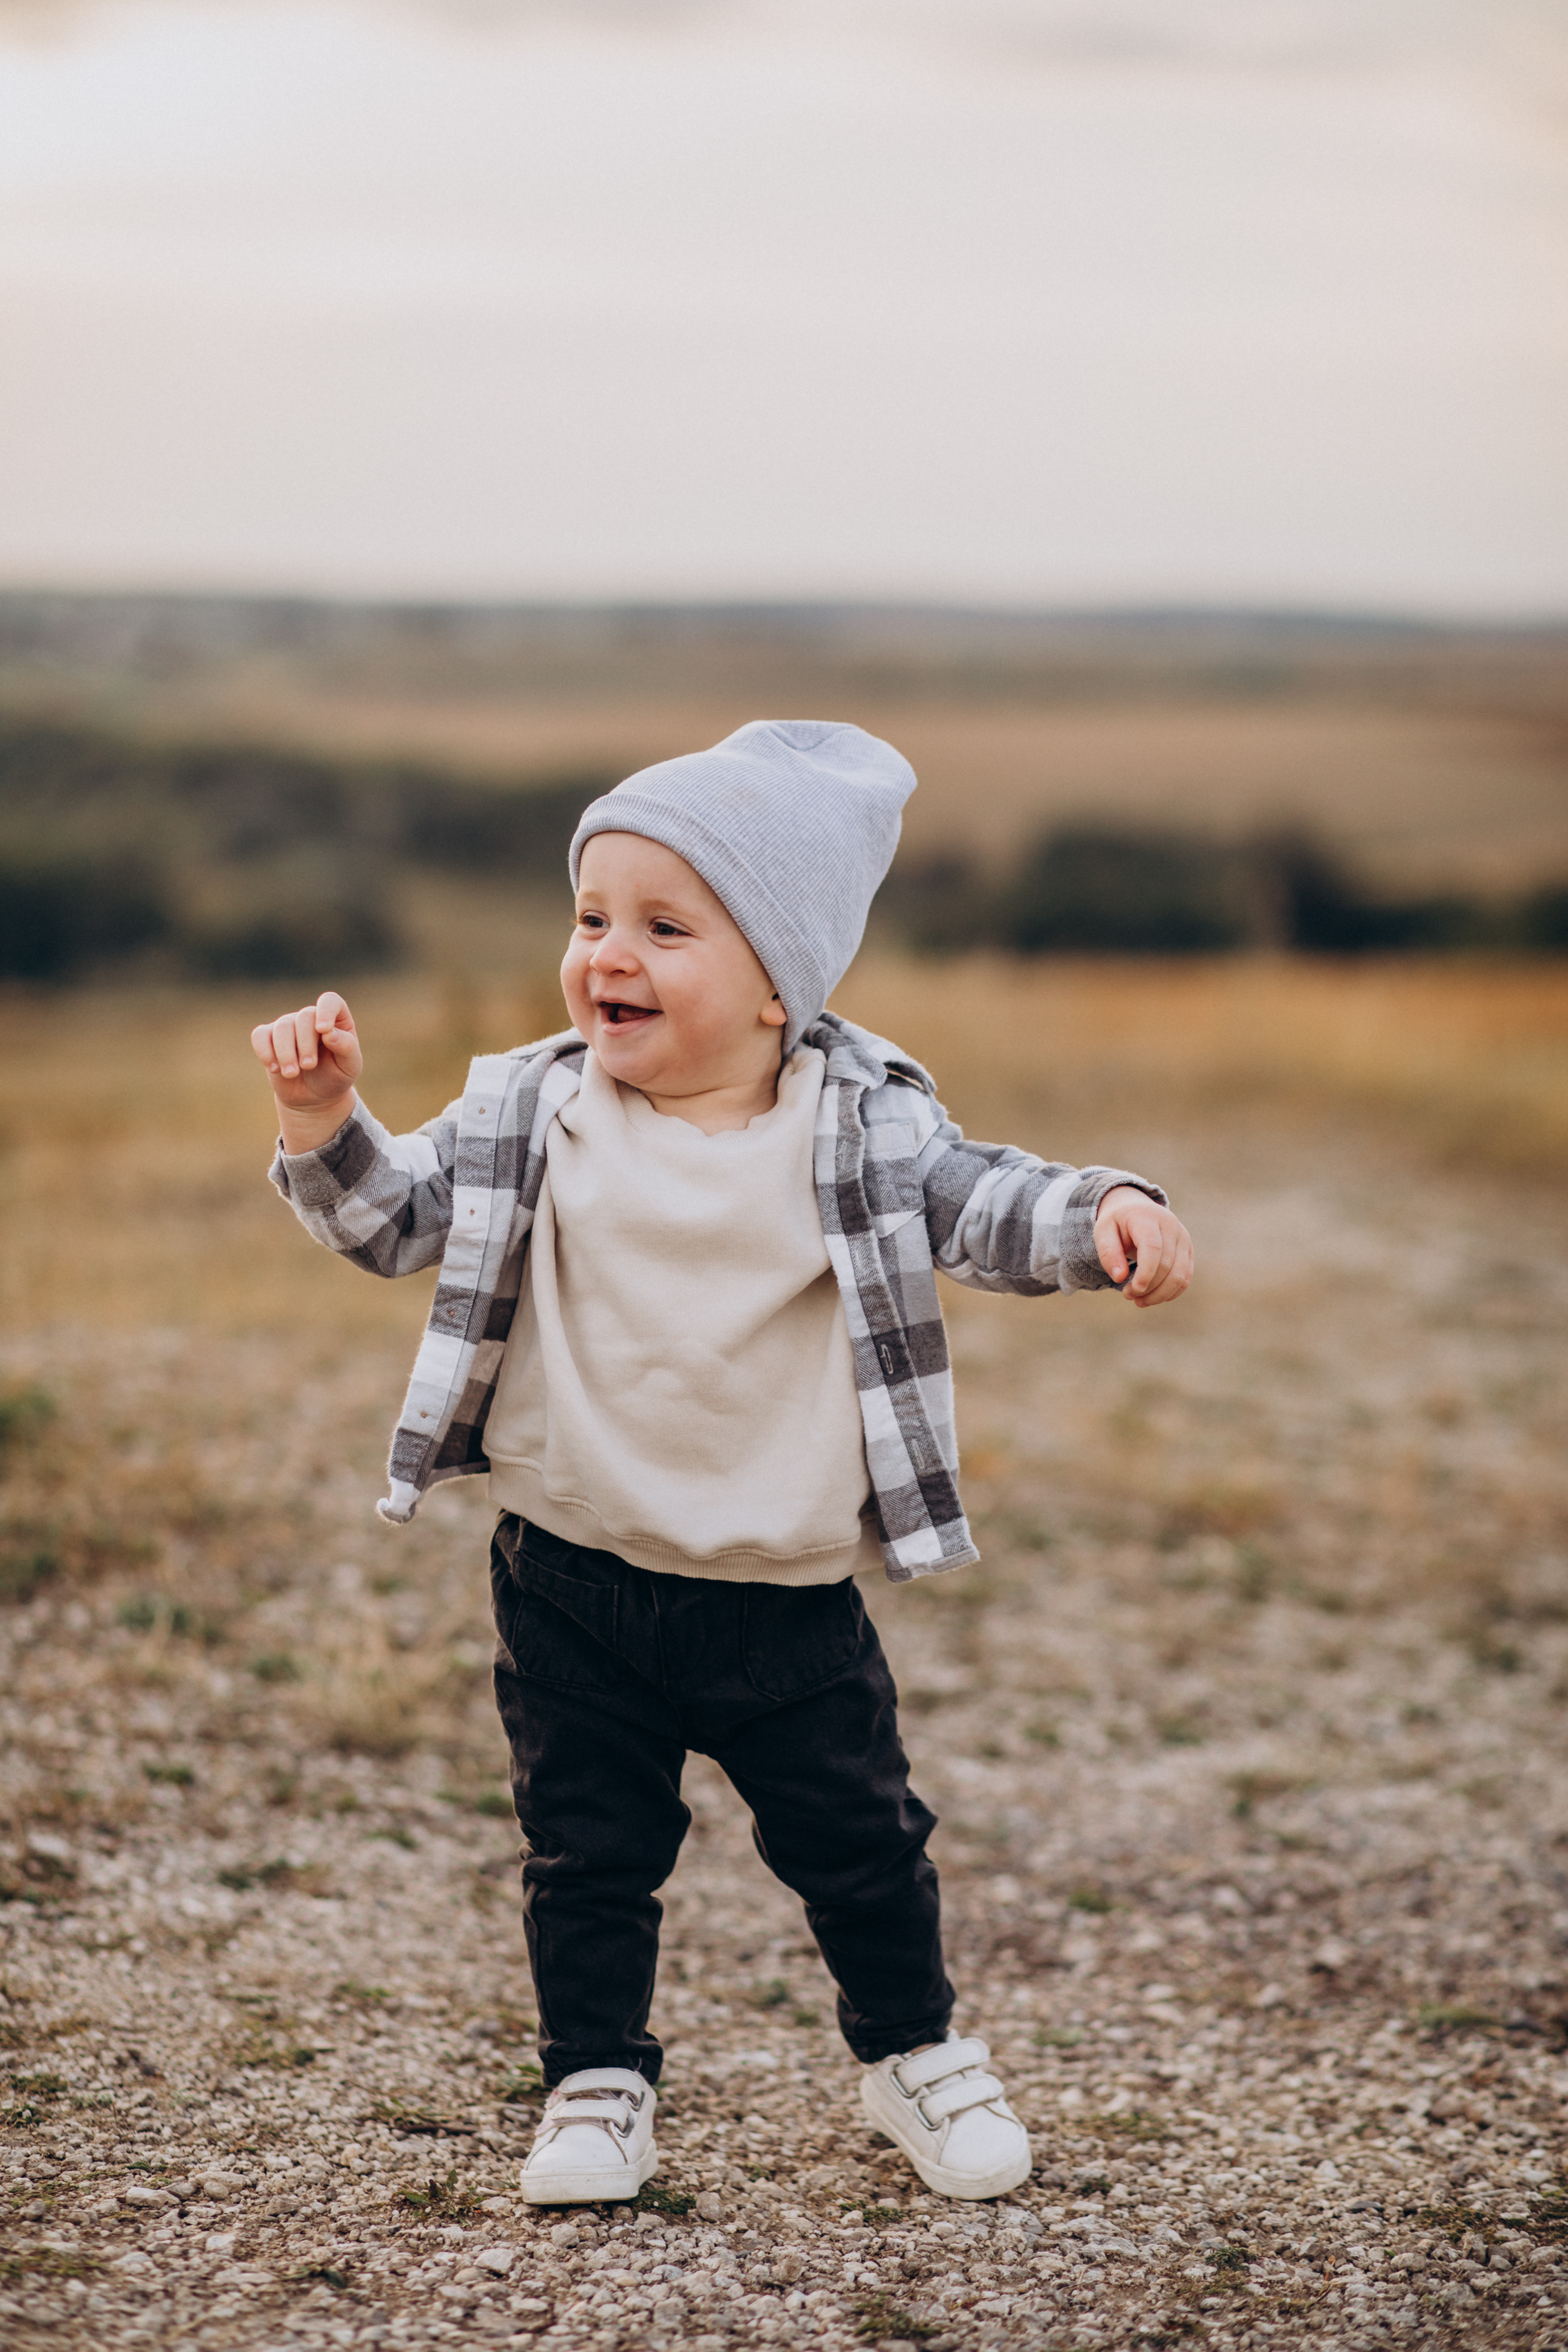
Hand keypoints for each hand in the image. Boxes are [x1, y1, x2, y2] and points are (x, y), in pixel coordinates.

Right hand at [251, 992, 362, 1148]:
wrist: (314, 1097)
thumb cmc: (335, 1077)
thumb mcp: (350, 1066)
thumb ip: (346, 1047)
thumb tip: (328, 1033)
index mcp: (336, 1020)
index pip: (329, 1001)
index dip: (325, 1011)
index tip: (323, 1030)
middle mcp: (311, 1019)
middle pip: (303, 1017)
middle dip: (305, 1044)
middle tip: (309, 1066)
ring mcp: (288, 1026)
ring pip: (281, 1027)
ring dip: (286, 1052)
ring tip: (291, 1074)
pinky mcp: (269, 1039)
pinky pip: (259, 1035)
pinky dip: (265, 1051)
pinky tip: (274, 1068)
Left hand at [1094, 1186, 1192, 1307]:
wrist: (1135, 1208)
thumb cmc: (1117, 1223)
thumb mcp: (1103, 1231)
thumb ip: (1108, 1253)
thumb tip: (1119, 1277)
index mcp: (1147, 1217)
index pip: (1153, 1248)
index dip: (1146, 1272)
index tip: (1134, 1291)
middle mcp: (1170, 1225)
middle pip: (1166, 1265)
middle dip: (1147, 1287)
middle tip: (1127, 1295)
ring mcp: (1183, 1238)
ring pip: (1179, 1275)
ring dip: (1160, 1294)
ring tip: (1139, 1301)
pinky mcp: (1188, 1250)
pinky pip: (1185, 1278)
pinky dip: (1171, 1292)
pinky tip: (1154, 1297)